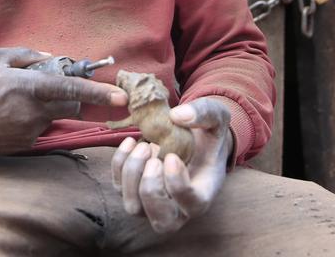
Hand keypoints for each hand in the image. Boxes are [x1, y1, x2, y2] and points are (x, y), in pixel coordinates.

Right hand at [0, 47, 127, 162]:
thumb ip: (25, 54)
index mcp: (29, 87)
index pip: (73, 90)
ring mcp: (29, 132)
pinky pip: (38, 129)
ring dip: (47, 107)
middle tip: (46, 86)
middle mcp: (33, 112)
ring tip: (14, 100)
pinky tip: (7, 114)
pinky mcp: (23, 146)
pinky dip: (32, 119)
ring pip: (53, 117)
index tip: (121, 98)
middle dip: (69, 96)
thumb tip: (49, 58)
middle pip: (70, 105)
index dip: (100, 93)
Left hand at [111, 97, 232, 232]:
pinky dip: (119, 164)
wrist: (193, 141)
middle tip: (154, 151)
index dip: (177, 183)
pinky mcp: (133, 191)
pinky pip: (118, 187)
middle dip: (152, 185)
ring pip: (134, 207)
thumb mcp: (216, 118)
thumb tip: (177, 115)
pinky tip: (130, 142)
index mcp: (203, 196)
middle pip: (161, 220)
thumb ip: (204, 113)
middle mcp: (178, 210)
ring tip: (144, 145)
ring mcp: (152, 205)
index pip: (191, 204)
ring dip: (133, 173)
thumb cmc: (208, 135)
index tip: (172, 156)